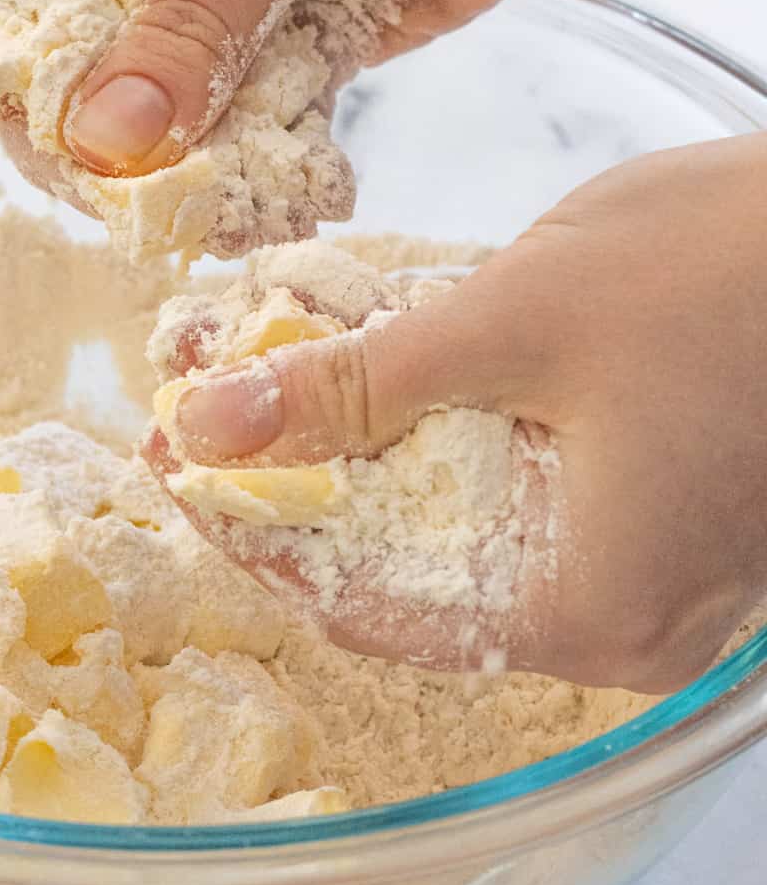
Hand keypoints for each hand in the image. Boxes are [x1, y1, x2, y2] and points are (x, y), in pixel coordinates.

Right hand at [0, 0, 765, 190]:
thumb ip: (191, 23)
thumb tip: (105, 142)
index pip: (16, 0)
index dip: (33, 91)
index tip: (80, 170)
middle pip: (91, 71)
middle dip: (128, 145)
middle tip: (166, 211)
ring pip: (175, 110)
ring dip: (204, 166)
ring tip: (231, 220)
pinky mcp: (286, 37)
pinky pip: (253, 120)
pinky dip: (272, 160)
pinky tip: (285, 200)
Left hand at [145, 135, 766, 692]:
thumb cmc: (727, 267)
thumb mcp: (511, 323)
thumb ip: (352, 386)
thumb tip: (212, 426)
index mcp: (585, 610)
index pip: (363, 606)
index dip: (253, 533)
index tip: (174, 462)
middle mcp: (614, 616)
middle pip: (401, 566)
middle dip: (296, 475)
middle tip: (205, 404)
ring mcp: (640, 562)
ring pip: (451, 519)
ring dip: (355, 441)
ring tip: (261, 368)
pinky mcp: (648, 499)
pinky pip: (509, 482)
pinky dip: (432, 428)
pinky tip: (364, 362)